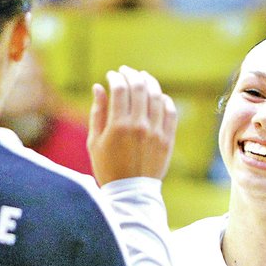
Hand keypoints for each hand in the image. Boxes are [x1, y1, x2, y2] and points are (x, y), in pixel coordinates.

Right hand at [87, 65, 176, 184]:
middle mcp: (139, 126)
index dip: (115, 77)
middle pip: (139, 87)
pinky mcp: (167, 140)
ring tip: (142, 78)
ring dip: (149, 82)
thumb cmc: (107, 168)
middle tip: (126, 72)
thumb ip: (97, 112)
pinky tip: (158, 96)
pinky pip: (170, 112)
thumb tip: (98, 87)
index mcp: (119, 126)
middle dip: (131, 74)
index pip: (120, 88)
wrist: (130, 193)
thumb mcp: (95, 141)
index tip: (111, 76)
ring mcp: (156, 132)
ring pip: (157, 96)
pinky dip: (164, 100)